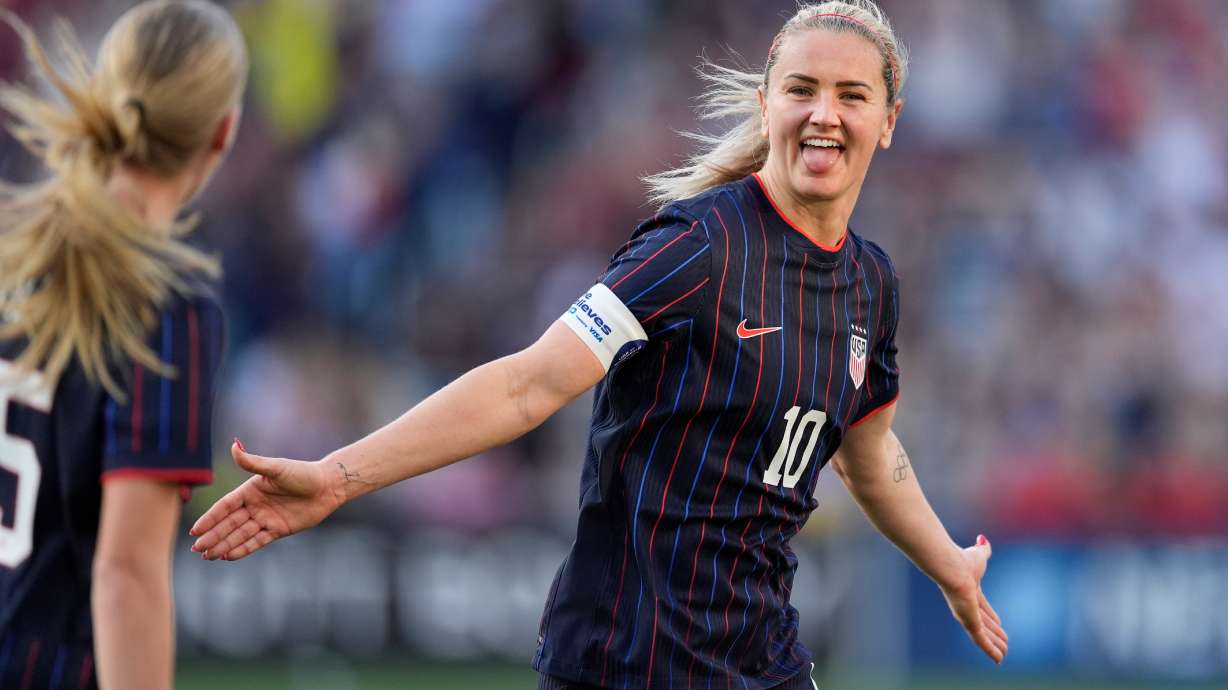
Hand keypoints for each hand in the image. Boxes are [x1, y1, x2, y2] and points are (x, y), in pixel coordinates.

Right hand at [189, 440, 342, 560]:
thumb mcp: (276, 468)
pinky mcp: (278, 530)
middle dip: (213, 536)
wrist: (328, 486)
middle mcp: (255, 505)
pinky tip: (229, 557)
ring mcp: (266, 518)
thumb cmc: (302, 473)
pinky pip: (257, 541)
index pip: (225, 507)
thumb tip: (233, 445)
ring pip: (240, 535)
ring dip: (224, 545)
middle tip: (197, 549)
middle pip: (229, 523)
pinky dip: (243, 549)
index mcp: (250, 490)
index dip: (210, 519)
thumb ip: (253, 462)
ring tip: (208, 556)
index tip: (194, 531)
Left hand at [940, 534, 1008, 663]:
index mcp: (969, 592)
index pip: (983, 608)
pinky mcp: (969, 622)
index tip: (1000, 623)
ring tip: (1004, 654)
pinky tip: (999, 659)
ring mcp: (967, 615)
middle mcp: (966, 606)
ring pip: (983, 635)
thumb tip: (983, 538)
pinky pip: (982, 641)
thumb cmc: (962, 560)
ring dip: (994, 645)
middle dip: (995, 633)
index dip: (992, 616)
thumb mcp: (978, 555)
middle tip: (1005, 642)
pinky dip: (991, 650)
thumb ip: (983, 549)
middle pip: (984, 623)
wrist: (951, 567)